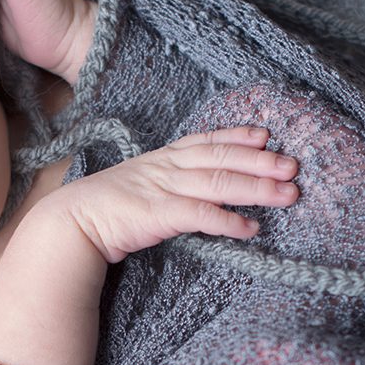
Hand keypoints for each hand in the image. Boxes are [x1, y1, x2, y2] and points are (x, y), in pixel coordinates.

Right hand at [46, 127, 300, 264]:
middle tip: (294, 164)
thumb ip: (165, 182)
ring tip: (288, 194)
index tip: (265, 135)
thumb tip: (189, 188)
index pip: (205, 141)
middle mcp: (166, 168)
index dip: (237, 136)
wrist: (70, 224)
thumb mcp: (137, 185)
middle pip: (222, 159)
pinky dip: (229, 221)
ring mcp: (163, 189)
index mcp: (161, 158)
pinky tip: (251, 229)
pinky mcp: (159, 215)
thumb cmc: (102, 210)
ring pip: (219, 183)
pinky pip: (201, 216)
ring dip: (257, 189)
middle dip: (261, 161)